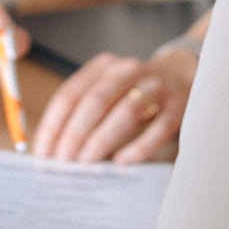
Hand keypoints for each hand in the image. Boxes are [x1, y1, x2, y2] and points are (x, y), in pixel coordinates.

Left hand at [31, 48, 195, 164]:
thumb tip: (57, 151)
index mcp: (103, 67)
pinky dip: (139, 147)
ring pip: (125, 111)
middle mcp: (128, 71)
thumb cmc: (136, 91)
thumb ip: (85, 113)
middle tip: (63, 160)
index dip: (53, 124)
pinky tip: (123, 162)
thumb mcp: (108, 90)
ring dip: (102, 138)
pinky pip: (158, 128)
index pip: (70, 94)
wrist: (185, 75)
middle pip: (95, 101)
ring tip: (87, 161)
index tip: (43, 150)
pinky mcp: (178, 106)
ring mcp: (155, 87)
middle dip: (75, 133)